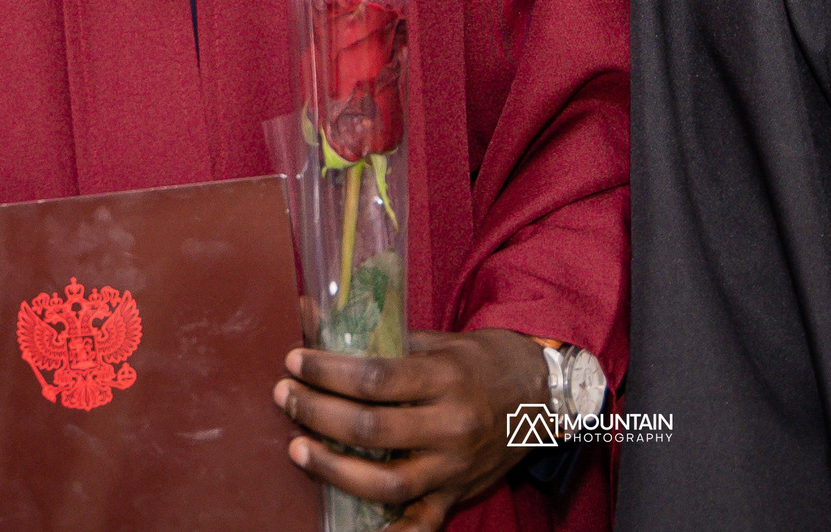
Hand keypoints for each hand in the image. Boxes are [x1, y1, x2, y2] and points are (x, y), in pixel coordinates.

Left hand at [276, 327, 549, 530]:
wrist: (544, 392)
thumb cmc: (486, 360)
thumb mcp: (442, 340)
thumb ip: (384, 337)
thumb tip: (317, 320)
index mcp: (447, 378)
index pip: (375, 377)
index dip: (327, 371)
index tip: (294, 361)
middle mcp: (452, 425)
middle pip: (371, 428)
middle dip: (317, 412)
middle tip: (285, 397)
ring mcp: (455, 466)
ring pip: (387, 483)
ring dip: (334, 469)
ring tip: (298, 449)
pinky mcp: (458, 493)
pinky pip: (421, 525)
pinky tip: (349, 531)